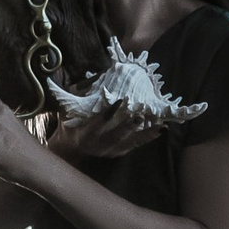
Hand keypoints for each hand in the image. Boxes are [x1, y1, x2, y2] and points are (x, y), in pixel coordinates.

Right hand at [46, 101, 164, 159]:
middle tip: (141, 116)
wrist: (70, 148)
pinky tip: (160, 129)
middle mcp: (96, 144)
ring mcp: (108, 150)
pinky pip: (134, 145)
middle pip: (114, 136)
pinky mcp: (118, 152)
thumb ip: (78, 92)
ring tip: (159, 123)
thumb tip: (96, 75)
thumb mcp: (67, 107)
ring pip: (128, 142)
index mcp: (82, 132)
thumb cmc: (69, 122)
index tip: (119, 102)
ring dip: (143, 133)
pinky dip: (147, 137)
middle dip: (128, 126)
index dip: (107, 113)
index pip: (95, 123)